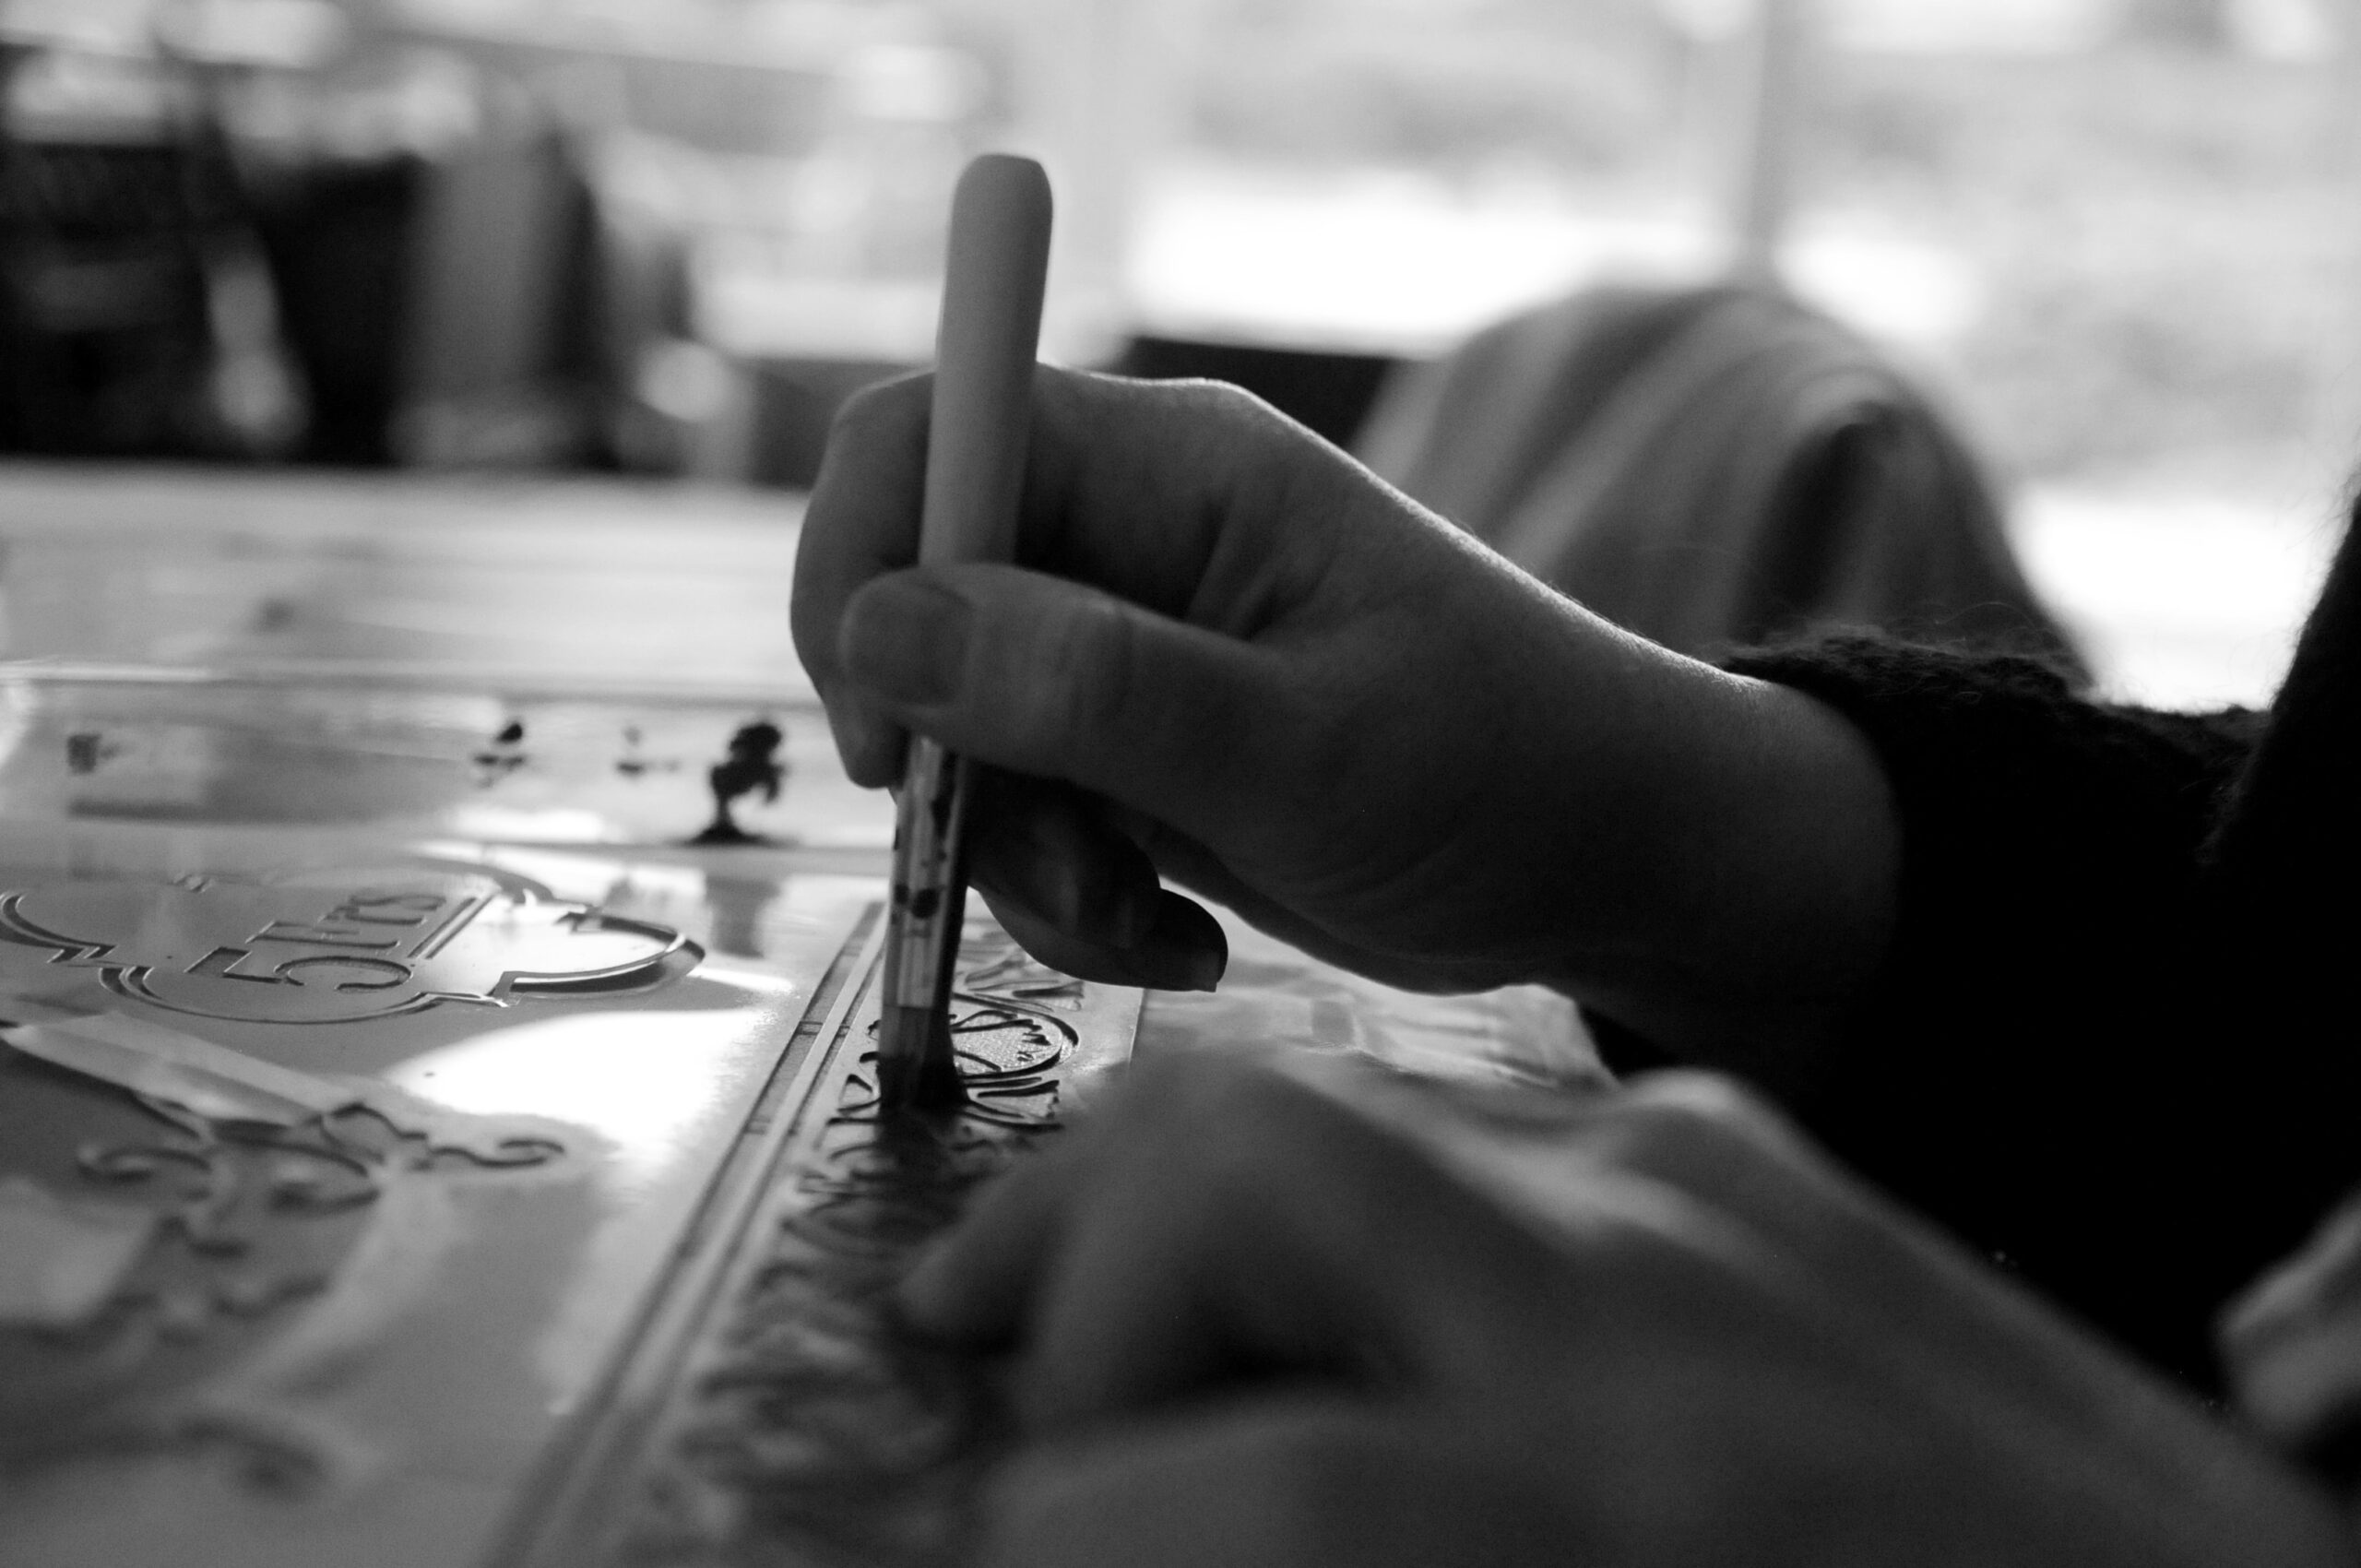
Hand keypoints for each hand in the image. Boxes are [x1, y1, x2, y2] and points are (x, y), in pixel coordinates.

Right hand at [793, 369, 1896, 1068]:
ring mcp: (1128, 652)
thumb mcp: (1299, 749)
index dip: (860, 560)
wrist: (1611, 869)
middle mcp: (1131, 540)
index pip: (932, 437)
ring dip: (1024, 861)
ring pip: (960, 738)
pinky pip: (1028, 818)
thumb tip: (876, 625)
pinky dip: (1074, 903)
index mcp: (1173, 471)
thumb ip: (1088, 687)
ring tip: (1148, 929)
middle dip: (953, 764)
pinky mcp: (1137, 753)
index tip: (876, 731)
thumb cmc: (1502, 774)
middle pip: (919, 607)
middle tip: (1062, 869)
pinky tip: (1182, 945)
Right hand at [898, 1053, 2348, 1567]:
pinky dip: (1338, 1183)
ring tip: (1087, 1295)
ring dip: (1177, 1190)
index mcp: (1614, 1500)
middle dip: (1072, 1280)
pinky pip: (1475, 1119)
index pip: (1223, 1485)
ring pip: (1338, 1091)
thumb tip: (1150, 1509)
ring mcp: (1712, 1196)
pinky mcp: (1753, 1168)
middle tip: (1007, 1391)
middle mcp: (1652, 1297)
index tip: (1005, 1552)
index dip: (1061, 1527)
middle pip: (1241, 1157)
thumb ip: (1342, 1550)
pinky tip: (1318, 1278)